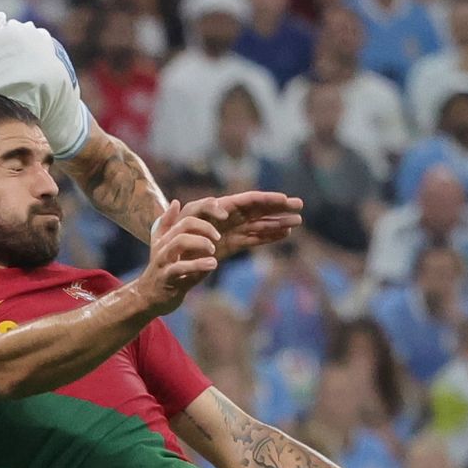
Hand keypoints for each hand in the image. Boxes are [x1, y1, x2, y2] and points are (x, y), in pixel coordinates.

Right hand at [134, 200, 218, 314]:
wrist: (147, 296)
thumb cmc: (162, 268)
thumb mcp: (163, 244)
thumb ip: (167, 224)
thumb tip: (175, 202)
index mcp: (166, 235)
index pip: (186, 214)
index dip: (206, 209)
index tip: (224, 214)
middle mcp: (164, 244)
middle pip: (184, 224)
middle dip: (204, 227)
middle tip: (218, 237)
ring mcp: (164, 260)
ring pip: (179, 242)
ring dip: (200, 243)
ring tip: (213, 251)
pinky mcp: (166, 278)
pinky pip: (180, 268)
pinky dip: (197, 265)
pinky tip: (212, 264)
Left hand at [178, 192, 303, 259]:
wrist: (167, 268)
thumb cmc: (167, 246)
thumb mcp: (172, 229)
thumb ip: (187, 215)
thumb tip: (205, 205)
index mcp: (215, 210)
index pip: (246, 201)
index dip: (265, 200)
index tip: (283, 199)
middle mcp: (226, 218)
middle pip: (256, 210)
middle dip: (277, 208)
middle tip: (300, 205)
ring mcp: (230, 231)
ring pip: (258, 224)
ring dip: (277, 222)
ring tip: (298, 221)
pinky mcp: (231, 245)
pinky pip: (252, 239)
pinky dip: (268, 236)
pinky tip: (284, 234)